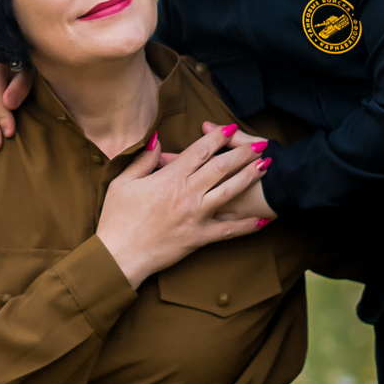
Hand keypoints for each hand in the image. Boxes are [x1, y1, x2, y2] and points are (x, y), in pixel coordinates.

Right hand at [96, 124, 274, 286]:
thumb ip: (143, 160)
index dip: (217, 137)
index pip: (199, 151)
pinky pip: (228, 230)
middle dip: (243, 152)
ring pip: (230, 192)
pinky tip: (263, 220)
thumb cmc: (117, 219)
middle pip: (221, 167)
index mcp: (169, 178)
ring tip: (266, 166)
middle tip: (260, 143)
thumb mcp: (122, 182)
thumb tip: (157, 140)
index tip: (230, 128)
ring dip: (250, 177)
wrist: (119, 255)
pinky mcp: (199, 237)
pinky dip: (247, 225)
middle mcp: (187, 194)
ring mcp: (196, 216)